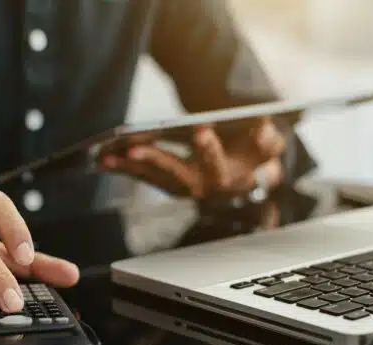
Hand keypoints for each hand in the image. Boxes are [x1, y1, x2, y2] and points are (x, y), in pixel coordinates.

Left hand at [100, 117, 285, 198]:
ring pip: (154, 177)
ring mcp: (183, 187)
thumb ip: (268, 136)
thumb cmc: (251, 149)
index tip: (201, 130)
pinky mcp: (165, 183)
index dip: (211, 150)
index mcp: (232, 175)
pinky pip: (143, 176)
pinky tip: (104, 156)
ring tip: (106, 154)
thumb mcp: (267, 141)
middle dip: (156, 160)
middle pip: (179, 176)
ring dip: (129, 166)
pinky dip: (123, 167)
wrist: (241, 167)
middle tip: (133, 147)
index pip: (222, 164)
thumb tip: (264, 128)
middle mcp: (205, 186)